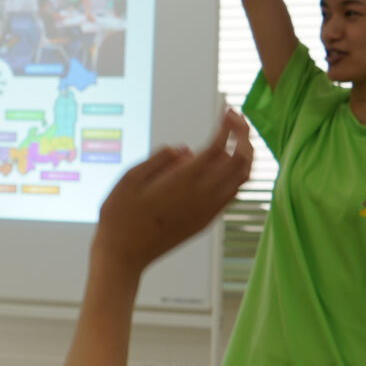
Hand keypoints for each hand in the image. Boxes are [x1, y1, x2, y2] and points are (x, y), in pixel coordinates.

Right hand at [94, 112, 253, 271]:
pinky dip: (239, 173)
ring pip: (243, 178)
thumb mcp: (128, 180)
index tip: (226, 108)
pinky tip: (227, 163)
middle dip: (244, 134)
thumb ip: (158, 160)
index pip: (219, 146)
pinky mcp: (206, 221)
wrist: (123, 256)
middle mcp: (202, 196)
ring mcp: (207, 211)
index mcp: (182, 182)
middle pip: (241, 159)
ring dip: (246, 153)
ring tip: (236, 137)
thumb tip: (185, 149)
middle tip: (235, 117)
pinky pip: (234, 193)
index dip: (228, 125)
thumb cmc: (119, 217)